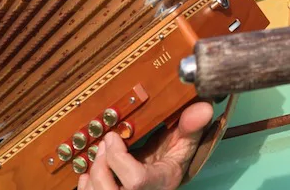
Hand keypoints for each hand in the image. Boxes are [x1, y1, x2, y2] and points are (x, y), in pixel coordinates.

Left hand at [79, 102, 212, 189]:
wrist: (160, 182)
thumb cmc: (171, 162)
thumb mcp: (184, 145)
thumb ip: (190, 126)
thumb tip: (203, 106)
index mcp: (159, 183)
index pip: (135, 181)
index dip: (118, 159)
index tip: (112, 135)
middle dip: (101, 164)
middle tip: (103, 143)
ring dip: (92, 172)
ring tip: (99, 153)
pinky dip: (86, 184)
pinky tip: (93, 170)